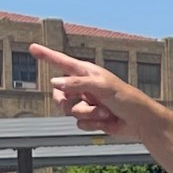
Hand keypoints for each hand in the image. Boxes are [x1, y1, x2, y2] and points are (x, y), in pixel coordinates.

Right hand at [33, 43, 164, 138]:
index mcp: (87, 73)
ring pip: (69, 111)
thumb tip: (55, 82)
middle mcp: (84, 87)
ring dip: (87, 114)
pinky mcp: (91, 119)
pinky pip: (79, 123)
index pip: (62, 62)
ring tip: (105, 112)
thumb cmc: (127, 99)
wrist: (140, 122)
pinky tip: (106, 121)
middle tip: (82, 101)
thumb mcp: (102, 86)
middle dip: (68, 101)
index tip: (32, 48)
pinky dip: (92, 124)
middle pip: (58, 93)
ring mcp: (86, 103)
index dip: (46, 55)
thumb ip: (78, 83)